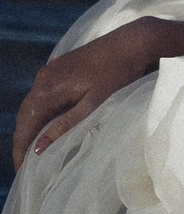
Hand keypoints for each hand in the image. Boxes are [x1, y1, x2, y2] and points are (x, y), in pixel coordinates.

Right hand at [11, 17, 163, 172]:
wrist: (133, 42)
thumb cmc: (118, 76)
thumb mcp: (93, 105)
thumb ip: (65, 126)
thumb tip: (38, 148)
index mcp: (48, 89)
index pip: (25, 126)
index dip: (21, 149)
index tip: (21, 171)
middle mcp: (43, 78)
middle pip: (24, 116)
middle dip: (22, 141)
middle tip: (24, 167)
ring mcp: (50, 70)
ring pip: (32, 104)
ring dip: (29, 126)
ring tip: (32, 150)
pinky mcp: (60, 67)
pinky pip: (42, 94)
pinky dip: (39, 112)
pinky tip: (45, 123)